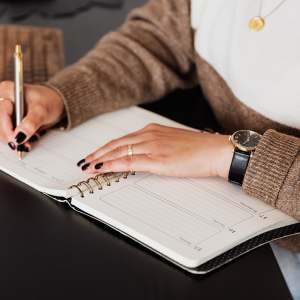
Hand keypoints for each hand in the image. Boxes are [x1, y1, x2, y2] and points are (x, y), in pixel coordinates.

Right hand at [0, 81, 64, 149]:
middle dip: (12, 136)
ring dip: (15, 138)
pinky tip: (28, 135)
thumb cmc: (48, 100)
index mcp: (7, 90)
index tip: (17, 141)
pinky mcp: (4, 118)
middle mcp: (0, 98)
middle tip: (28, 143)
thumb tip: (19, 137)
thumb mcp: (42, 111)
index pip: (1, 115)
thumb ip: (31, 123)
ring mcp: (1, 109)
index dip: (7, 131)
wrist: (54, 101)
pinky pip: (4, 133)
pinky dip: (16, 138)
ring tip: (31, 136)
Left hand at [78, 123, 233, 178]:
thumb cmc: (199, 149)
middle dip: (97, 153)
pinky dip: (112, 164)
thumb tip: (144, 157)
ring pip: (118, 151)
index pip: (122, 139)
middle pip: (115, 144)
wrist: (215, 151)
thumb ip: (156, 148)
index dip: (105, 148)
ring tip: (87, 167)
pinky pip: (128, 161)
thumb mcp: (173, 144)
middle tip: (83, 162)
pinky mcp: (157, 159)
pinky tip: (102, 168)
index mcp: (152, 130)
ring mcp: (152, 146)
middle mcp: (149, 135)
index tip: (95, 154)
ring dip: (99, 160)